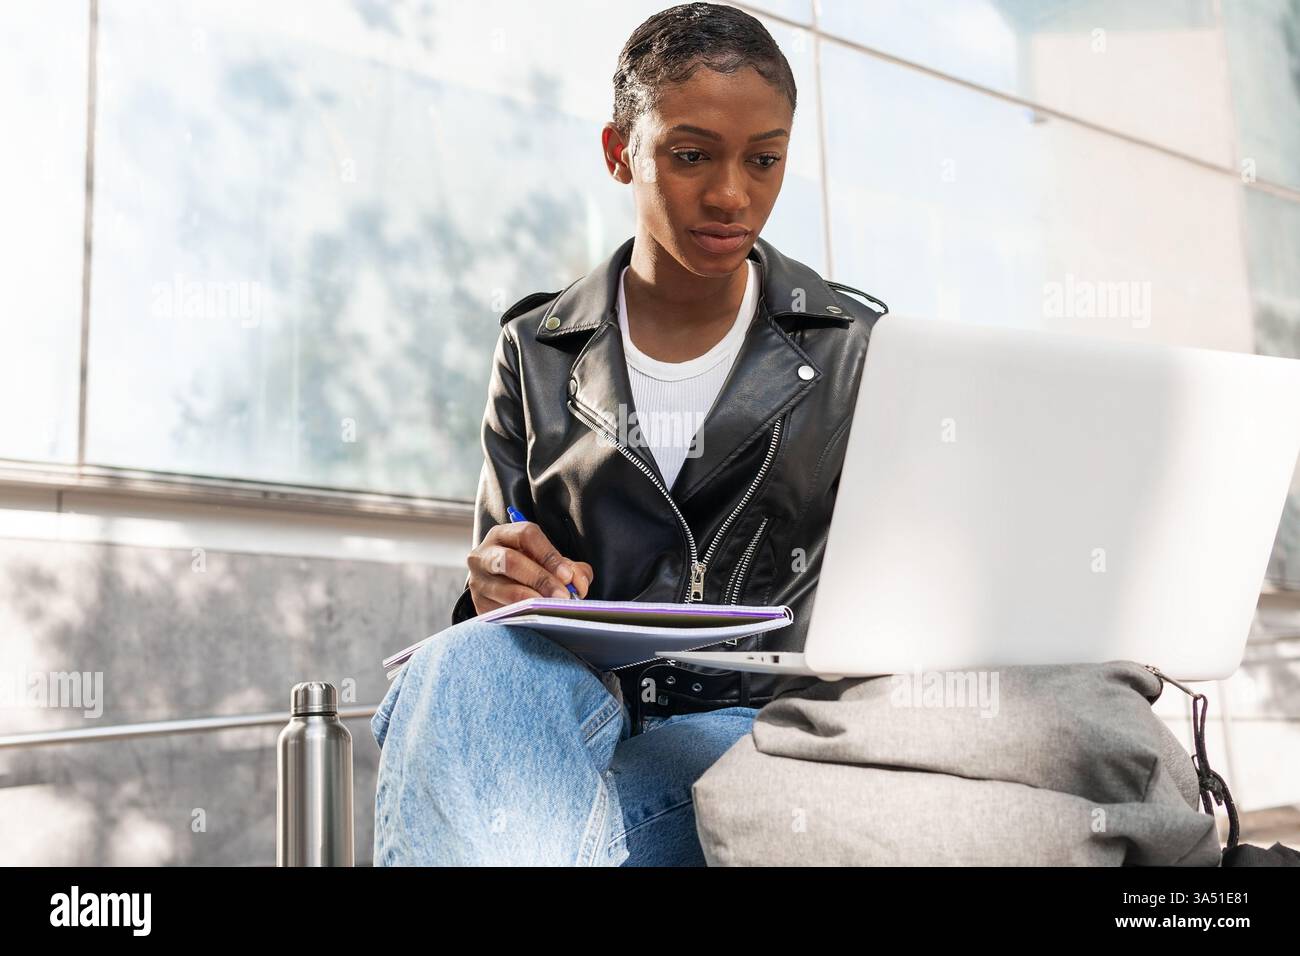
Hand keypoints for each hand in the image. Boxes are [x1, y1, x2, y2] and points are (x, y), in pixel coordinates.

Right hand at [467, 520, 593, 613]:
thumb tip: (579, 583)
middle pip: (510, 560)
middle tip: (563, 595)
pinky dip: (521, 616)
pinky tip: (536, 618)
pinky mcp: (478, 604)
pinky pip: (500, 611)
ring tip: (551, 608)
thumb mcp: (548, 562)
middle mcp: (484, 554)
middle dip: (541, 579)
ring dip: (532, 600)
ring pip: (504, 590)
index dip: (549, 554)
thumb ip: (569, 567)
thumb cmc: (529, 569)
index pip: (526, 535)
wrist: (500, 589)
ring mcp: (478, 580)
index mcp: (504, 535)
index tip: (567, 575)